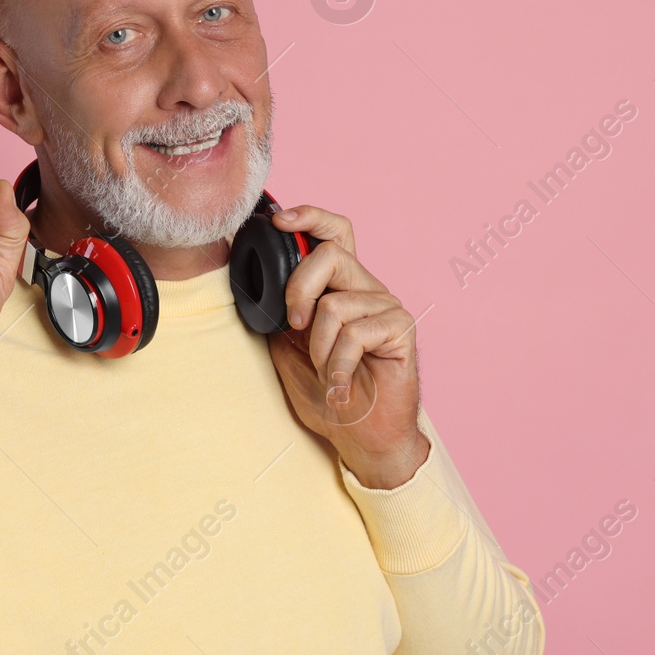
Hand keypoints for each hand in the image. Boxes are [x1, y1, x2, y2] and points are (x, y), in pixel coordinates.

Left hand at [265, 206, 429, 489]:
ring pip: (336, 303)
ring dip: (319, 346)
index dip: (309, 217)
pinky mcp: (402, 329)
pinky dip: (338, 364)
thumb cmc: (327, 394)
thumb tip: (252, 280)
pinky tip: (341, 385)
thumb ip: (279, 312)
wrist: (360, 437)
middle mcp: (367, 289)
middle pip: (331, 253)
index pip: (333, 233)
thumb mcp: (286, 347)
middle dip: (299, 288)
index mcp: (341, 287)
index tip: (278, 221)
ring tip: (327, 371)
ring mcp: (387, 307)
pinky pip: (356, 332)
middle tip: (293, 324)